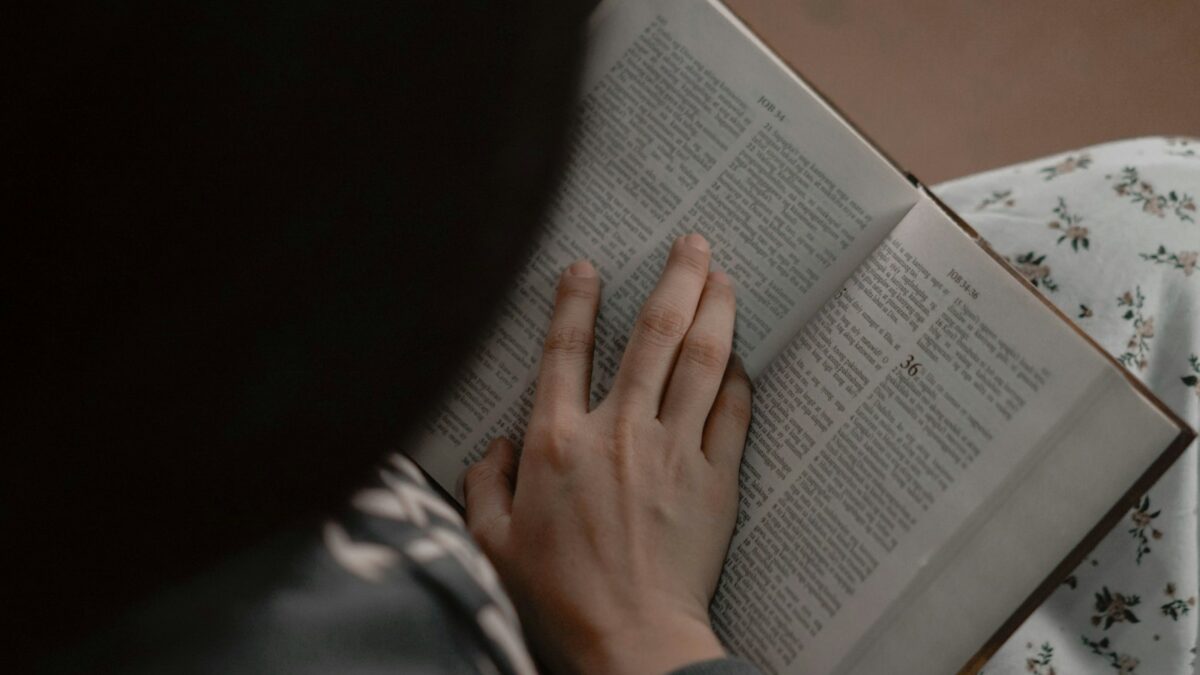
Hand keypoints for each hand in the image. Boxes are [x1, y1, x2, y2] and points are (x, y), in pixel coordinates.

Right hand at [464, 234, 751, 673]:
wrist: (631, 638)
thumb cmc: (558, 595)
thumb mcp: (493, 542)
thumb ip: (485, 484)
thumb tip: (495, 445)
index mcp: (557, 442)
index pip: (565, 350)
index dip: (576, 301)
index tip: (588, 267)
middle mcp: (617, 431)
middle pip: (653, 334)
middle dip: (675, 277)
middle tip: (694, 242)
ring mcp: (672, 450)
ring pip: (701, 360)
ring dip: (715, 309)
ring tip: (725, 275)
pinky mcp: (714, 477)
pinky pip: (733, 412)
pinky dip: (738, 379)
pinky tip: (742, 356)